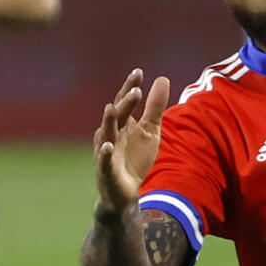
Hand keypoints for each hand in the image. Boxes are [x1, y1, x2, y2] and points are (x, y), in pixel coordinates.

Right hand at [95, 68, 169, 210]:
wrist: (126, 193)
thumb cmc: (135, 158)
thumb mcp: (150, 131)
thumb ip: (155, 107)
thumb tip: (162, 78)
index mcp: (122, 124)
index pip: (124, 102)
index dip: (130, 87)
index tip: (138, 72)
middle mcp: (110, 134)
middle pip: (117, 115)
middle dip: (125, 102)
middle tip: (136, 90)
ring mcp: (106, 152)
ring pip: (105, 134)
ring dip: (109, 121)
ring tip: (111, 108)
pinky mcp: (106, 171)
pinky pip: (103, 161)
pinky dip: (104, 153)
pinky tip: (107, 145)